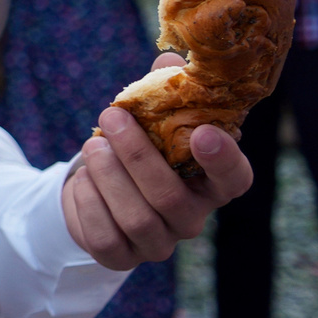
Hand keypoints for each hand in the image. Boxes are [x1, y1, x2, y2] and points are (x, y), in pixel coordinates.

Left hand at [61, 59, 252, 270]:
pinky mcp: (121, 257)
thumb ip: (163, 89)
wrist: (97, 188)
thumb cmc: (137, 146)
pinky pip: (104, 237)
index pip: (235, 179)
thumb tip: (166, 60)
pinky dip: (88, 203)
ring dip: (109, 176)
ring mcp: (158, 243)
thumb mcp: (151, 117)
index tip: (205, 132)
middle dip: (138, 154)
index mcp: (211, 184)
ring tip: (92, 144)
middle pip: (170, 198)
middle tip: (111, 116)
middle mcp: (191, 218)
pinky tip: (82, 179)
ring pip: (137, 218)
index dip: (224, 159)